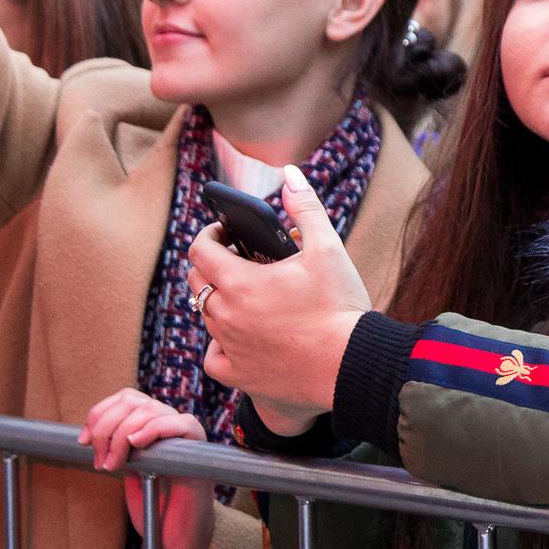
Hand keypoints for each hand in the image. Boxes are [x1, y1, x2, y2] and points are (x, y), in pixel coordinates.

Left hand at [81, 387, 215, 548]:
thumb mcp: (127, 470)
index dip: (100, 413)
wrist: (174, 538)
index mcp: (151, 427)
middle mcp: (169, 425)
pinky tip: (137, 445)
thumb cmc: (152, 508)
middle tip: (100, 458)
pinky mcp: (199, 450)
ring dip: (122, 434)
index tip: (83, 441)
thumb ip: (118, 447)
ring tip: (115, 464)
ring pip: (150, 409)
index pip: (126, 398)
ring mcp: (185, 436)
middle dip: (106, 426)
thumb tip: (92, 431)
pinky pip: (181, 423)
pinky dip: (154, 429)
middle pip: (133, 400)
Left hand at [194, 164, 368, 431]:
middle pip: (196, 281)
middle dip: (212, 264)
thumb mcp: (327, 248)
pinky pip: (214, 357)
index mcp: (240, 281)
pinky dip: (220, 345)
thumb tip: (290, 174)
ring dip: (219, 299)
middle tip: (240, 259)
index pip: (200, 249)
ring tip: (248, 294)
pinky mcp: (239, 375)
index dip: (211, 233)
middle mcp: (225, 315)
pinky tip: (240, 338)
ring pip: (206, 316)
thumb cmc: (340, 306)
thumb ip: (305, 207)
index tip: (227, 231)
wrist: (352, 364)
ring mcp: (230, 347)